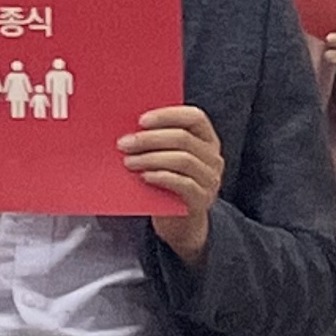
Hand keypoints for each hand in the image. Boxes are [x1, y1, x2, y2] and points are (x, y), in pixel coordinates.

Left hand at [120, 102, 226, 257]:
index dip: (168, 115)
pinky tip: (144, 176)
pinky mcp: (203, 199)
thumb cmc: (165, 180)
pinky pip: (184, 184)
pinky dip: (162, 177)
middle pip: (183, 139)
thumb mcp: (163, 156)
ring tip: (128, 161)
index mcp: (205, 139)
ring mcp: (211, 179)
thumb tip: (125, 125)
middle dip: (149, 139)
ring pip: (183, 160)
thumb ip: (154, 139)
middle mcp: (213, 157)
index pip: (195, 117)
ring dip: (151, 158)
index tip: (140, 120)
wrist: (178, 220)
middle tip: (123, 143)